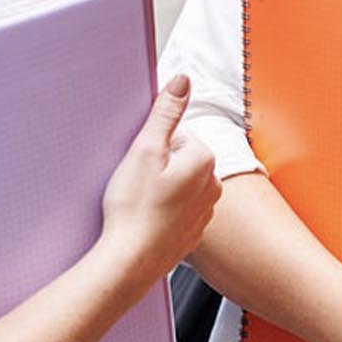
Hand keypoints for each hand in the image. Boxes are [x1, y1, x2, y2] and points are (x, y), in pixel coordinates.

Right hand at [96, 74, 221, 281]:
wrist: (129, 261)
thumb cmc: (134, 209)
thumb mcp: (145, 150)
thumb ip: (166, 111)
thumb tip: (183, 80)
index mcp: (205, 160)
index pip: (178, 136)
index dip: (153, 147)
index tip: (141, 164)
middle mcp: (212, 186)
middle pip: (180, 160)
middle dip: (159, 168)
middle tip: (138, 185)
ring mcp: (204, 212)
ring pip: (178, 187)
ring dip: (160, 190)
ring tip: (140, 204)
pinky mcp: (191, 233)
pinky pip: (175, 212)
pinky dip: (161, 213)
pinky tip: (145, 220)